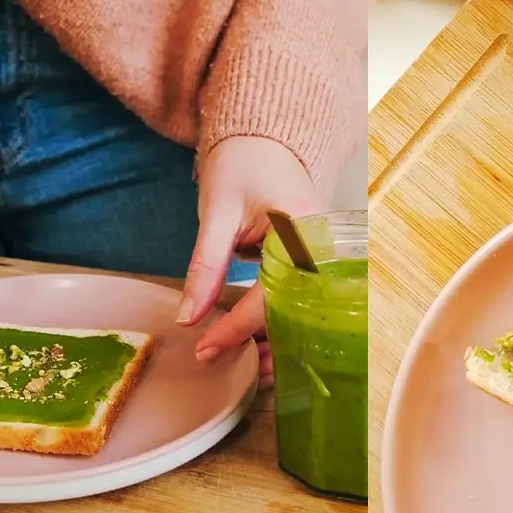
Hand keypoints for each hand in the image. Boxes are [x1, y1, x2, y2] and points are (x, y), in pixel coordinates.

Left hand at [184, 135, 321, 372]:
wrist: (265, 140)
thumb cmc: (243, 165)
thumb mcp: (216, 213)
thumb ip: (205, 267)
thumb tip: (188, 319)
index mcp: (304, 232)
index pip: (272, 296)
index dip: (238, 328)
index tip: (207, 349)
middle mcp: (324, 249)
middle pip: (301, 314)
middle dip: (270, 348)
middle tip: (234, 372)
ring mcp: (324, 257)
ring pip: (305, 314)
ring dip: (279, 343)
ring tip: (248, 368)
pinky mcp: (315, 264)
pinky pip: (302, 302)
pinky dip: (281, 325)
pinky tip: (260, 345)